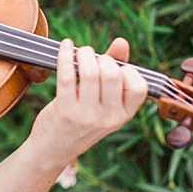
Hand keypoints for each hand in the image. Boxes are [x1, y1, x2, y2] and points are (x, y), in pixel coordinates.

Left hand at [30, 38, 148, 168]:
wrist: (53, 149)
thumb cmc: (80, 119)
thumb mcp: (103, 102)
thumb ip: (115, 71)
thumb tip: (122, 42)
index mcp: (123, 115)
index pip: (139, 87)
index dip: (127, 70)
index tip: (113, 67)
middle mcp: (109, 118)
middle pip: (113, 74)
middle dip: (102, 58)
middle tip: (91, 57)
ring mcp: (87, 116)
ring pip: (91, 72)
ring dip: (84, 54)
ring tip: (80, 52)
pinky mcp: (65, 111)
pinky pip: (67, 75)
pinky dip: (65, 55)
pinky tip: (65, 46)